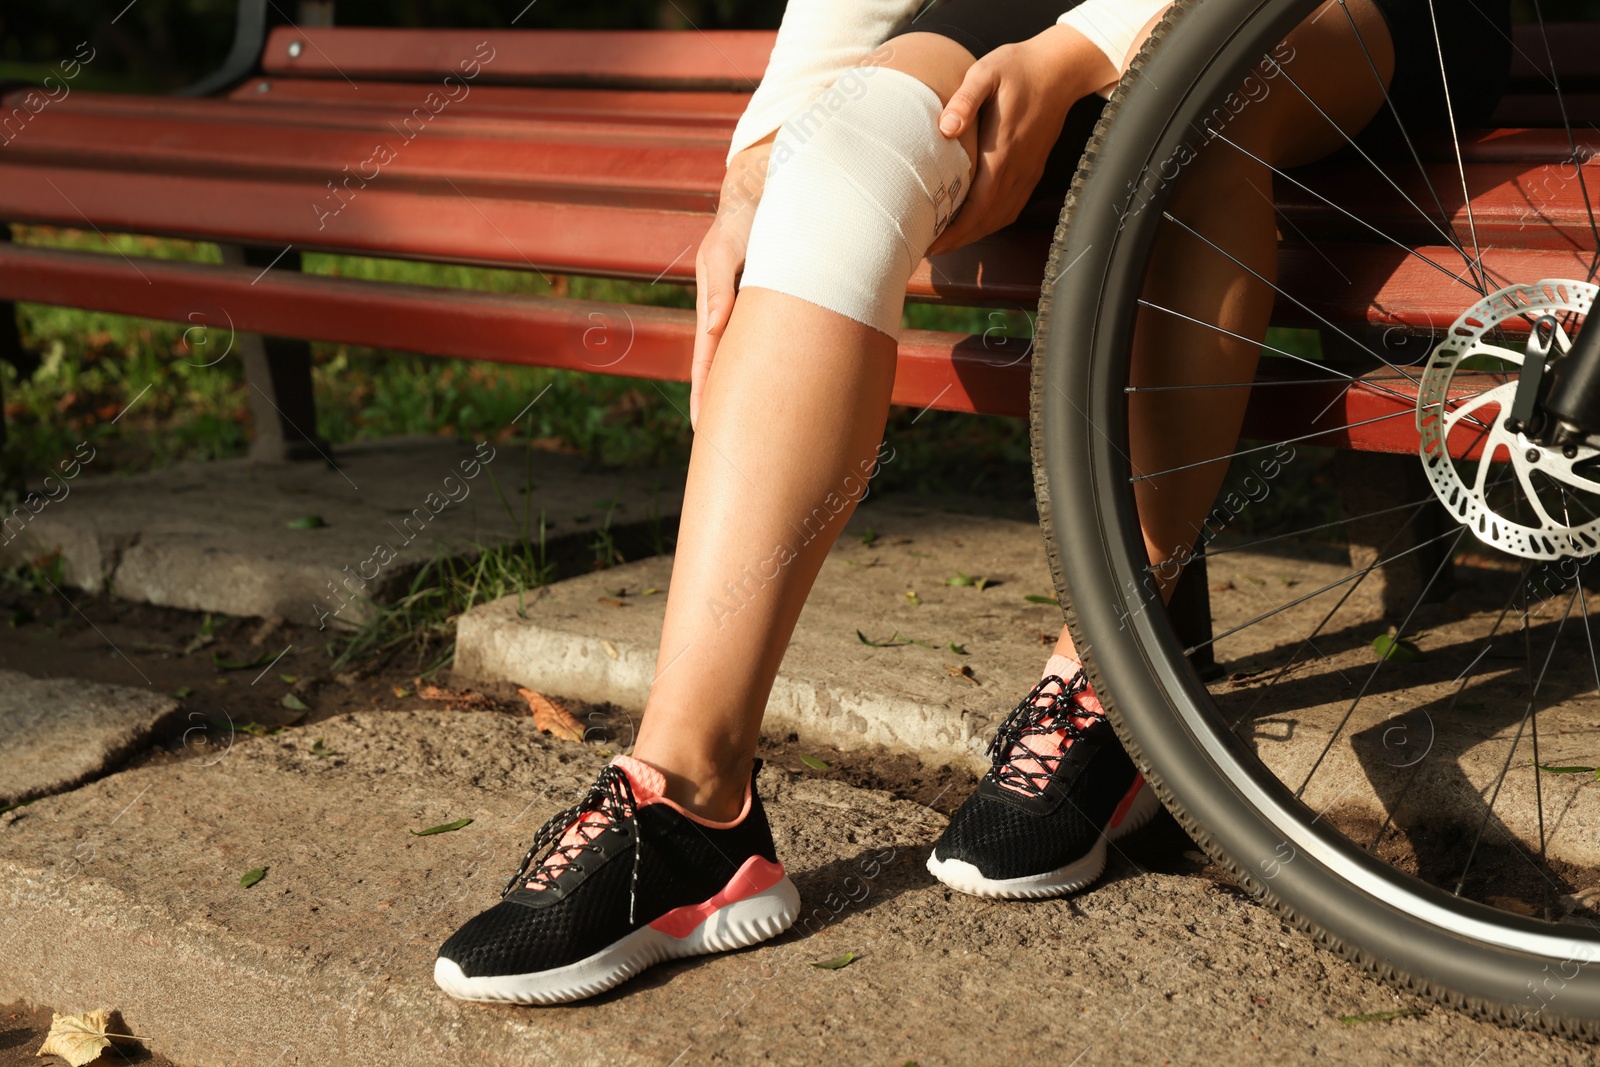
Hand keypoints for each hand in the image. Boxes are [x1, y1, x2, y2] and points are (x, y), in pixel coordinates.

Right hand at [692, 135, 773, 430]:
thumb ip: (720, 286)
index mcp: (717, 309)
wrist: (778, 184)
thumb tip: (716, 329)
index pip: (707, 364)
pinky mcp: (783, 308)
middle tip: (730, 450)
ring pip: (753, 365)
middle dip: (727, 410)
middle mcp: (735, 319)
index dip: (705, 397)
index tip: (704, 431)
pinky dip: (781, 373)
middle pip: (729, 374)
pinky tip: (794, 394)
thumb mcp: (729, 245)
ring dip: (753, 396)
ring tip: (762, 435)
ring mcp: (758, 316)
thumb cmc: (748, 214)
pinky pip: (781, 348)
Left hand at [926, 25, 1116, 257]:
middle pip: (987, 220)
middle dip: (959, 240)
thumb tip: (946, 127)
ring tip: (947, 242)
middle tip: (929, 250)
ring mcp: (1028, 172)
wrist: (1059, 69)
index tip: (932, 244)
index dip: (955, 231)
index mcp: (1003, 153)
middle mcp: (1018, 170)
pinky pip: (1012, 207)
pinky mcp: (1032, 170)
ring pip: (1001, 217)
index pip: (977, 206)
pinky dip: (992, 222)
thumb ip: (966, 99)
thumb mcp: (987, 72)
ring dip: (974, 234)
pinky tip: (975, 224)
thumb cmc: (1018, 68)